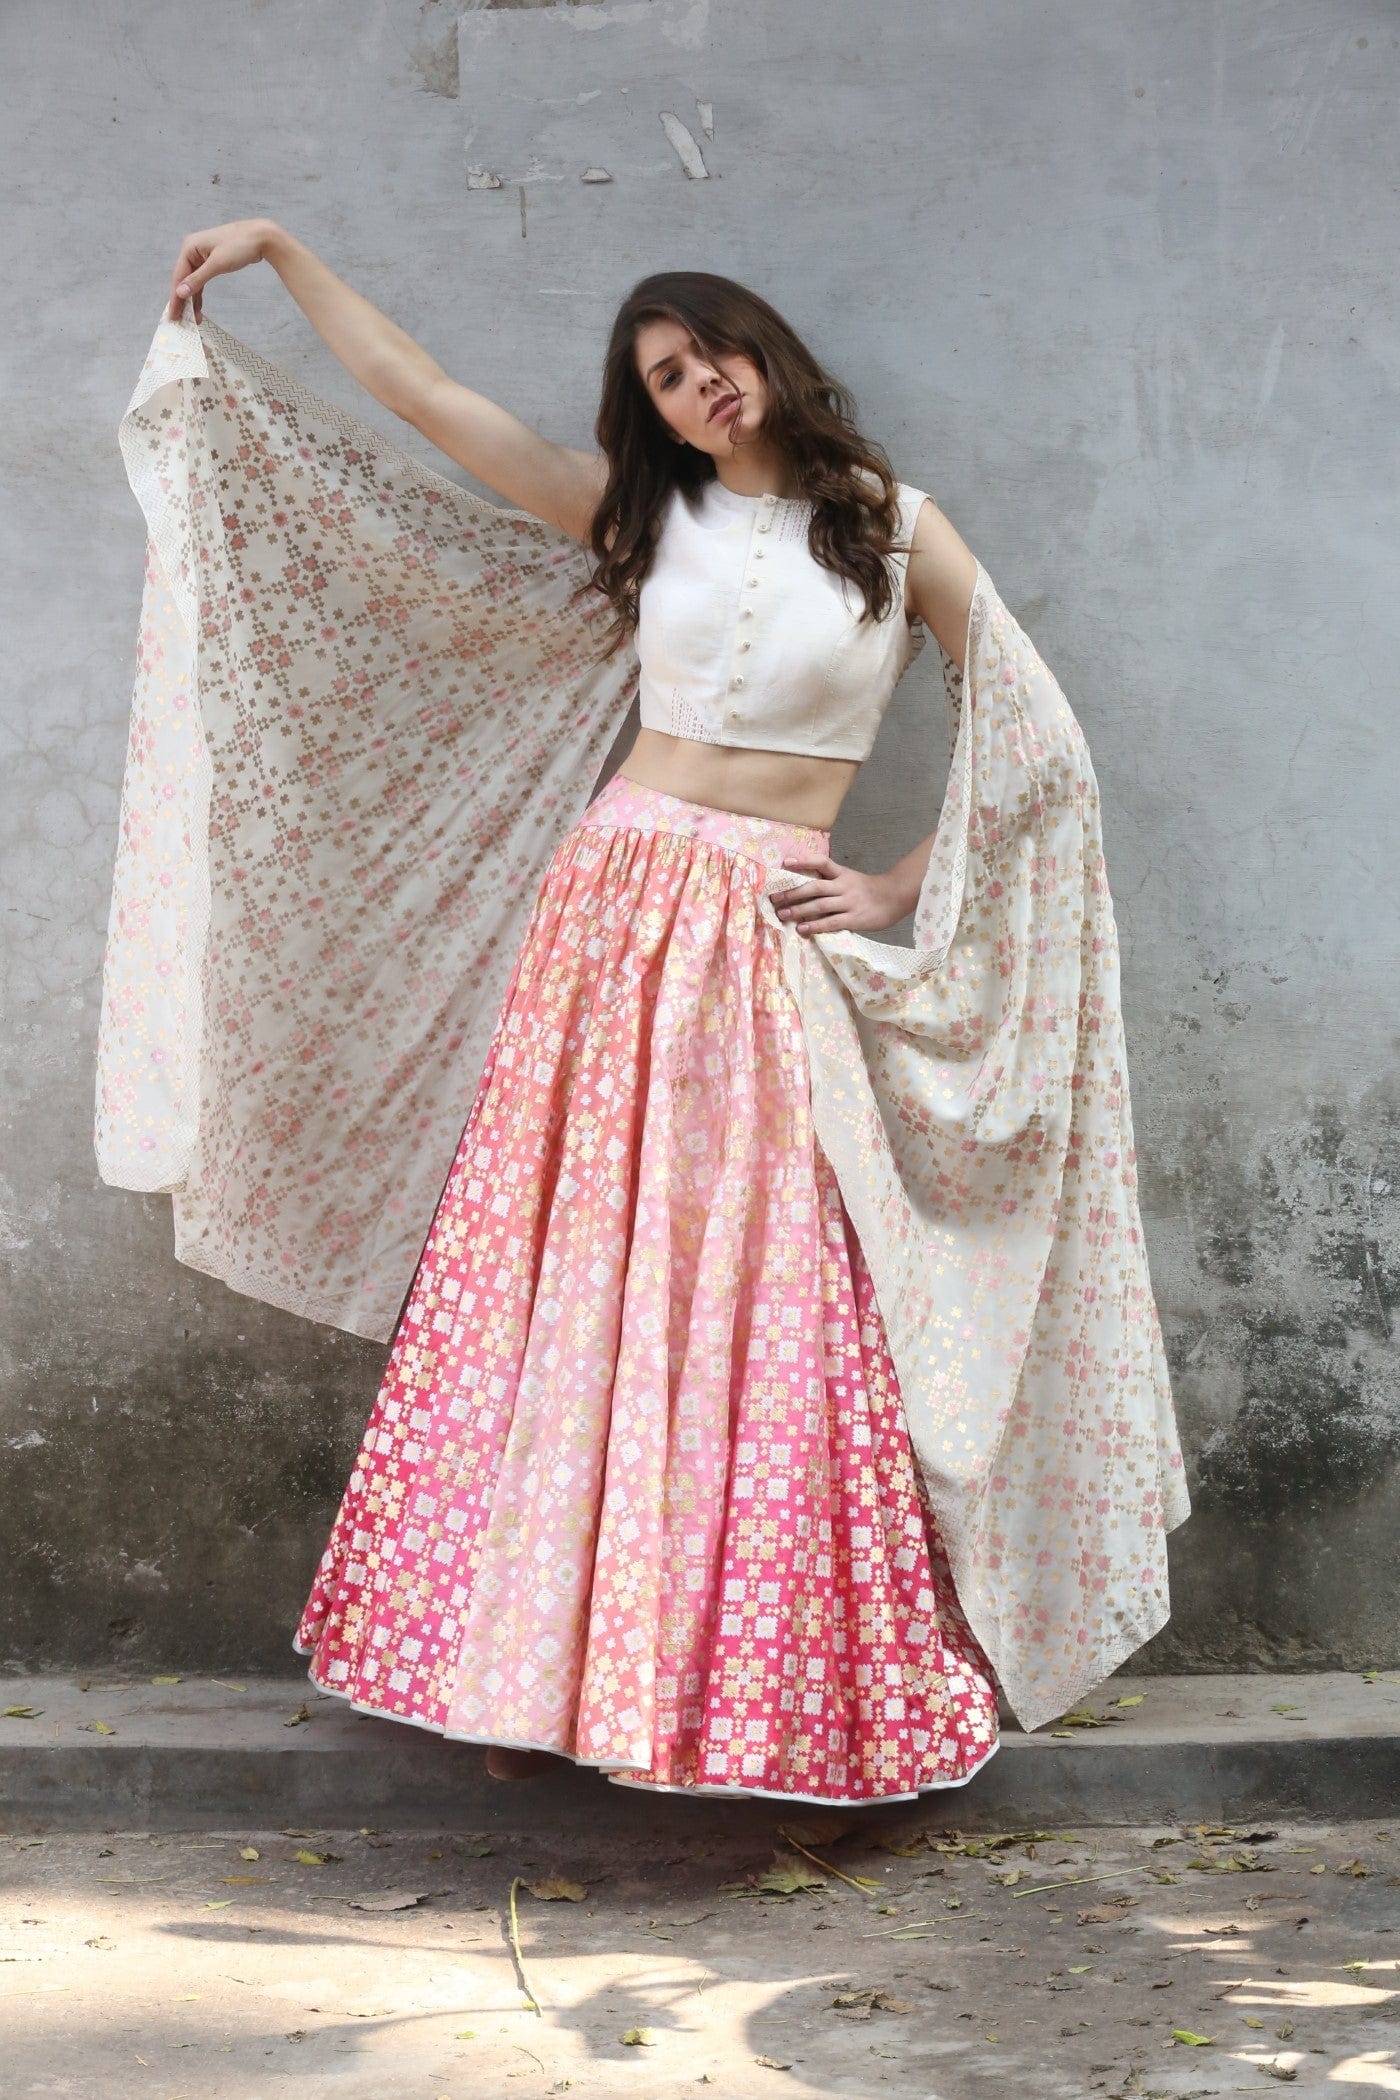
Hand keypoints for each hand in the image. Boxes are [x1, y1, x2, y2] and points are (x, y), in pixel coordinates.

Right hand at [167, 219, 276, 322]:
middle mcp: (192, 250)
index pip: (178, 276)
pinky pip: (201, 280)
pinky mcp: (211, 261)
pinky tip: (198, 307)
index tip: (173, 315)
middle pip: (183, 279)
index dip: (175, 297)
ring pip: (192, 281)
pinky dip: (199, 293)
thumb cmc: (239, 245)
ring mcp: (201, 256)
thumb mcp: (217, 264)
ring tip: (192, 319)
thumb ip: (198, 279)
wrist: (260, 237)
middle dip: (182, 300)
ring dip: (192, 299)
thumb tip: (180, 292)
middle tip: (180, 320)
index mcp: (189, 247)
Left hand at [771, 853, 907, 934]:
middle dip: (793, 893)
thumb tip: (804, 887)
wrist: (895, 898)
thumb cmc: (868, 890)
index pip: (822, 862)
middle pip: (815, 887)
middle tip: (775, 899)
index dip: (804, 861)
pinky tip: (802, 928)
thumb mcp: (851, 878)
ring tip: (783, 914)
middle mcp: (844, 886)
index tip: (786, 862)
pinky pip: (831, 923)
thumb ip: (832, 881)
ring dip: (799, 910)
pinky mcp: (854, 919)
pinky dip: (815, 926)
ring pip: (819, 905)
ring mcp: (849, 902)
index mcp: (842, 874)